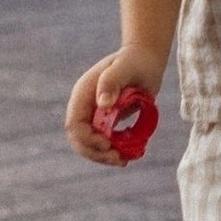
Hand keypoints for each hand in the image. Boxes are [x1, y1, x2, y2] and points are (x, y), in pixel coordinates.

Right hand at [66, 50, 163, 164]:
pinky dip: (112, 151)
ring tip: (123, 160)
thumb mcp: (126, 67)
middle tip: (118, 159)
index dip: (88, 138)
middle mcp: (85, 106)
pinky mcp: (105, 121)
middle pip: (79, 139)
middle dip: (95, 152)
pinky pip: (103, 141)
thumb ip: (112, 81)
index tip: (108, 143)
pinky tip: (127, 154)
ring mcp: (94, 114)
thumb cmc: (136, 60)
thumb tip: (103, 104)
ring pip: (90, 144)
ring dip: (104, 156)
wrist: (145, 59)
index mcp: (84, 93)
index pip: (75, 124)